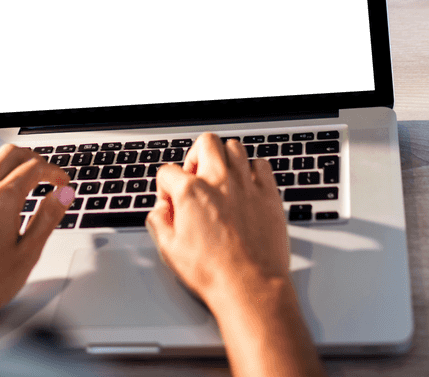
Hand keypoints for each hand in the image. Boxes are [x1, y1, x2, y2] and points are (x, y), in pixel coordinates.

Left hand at [0, 144, 73, 351]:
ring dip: (10, 161)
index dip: (54, 172)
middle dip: (35, 158)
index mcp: (2, 200)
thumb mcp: (28, 254)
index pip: (34, 168)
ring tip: (24, 175)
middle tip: (48, 174)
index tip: (63, 183)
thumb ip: (48, 218)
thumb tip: (63, 194)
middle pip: (11, 154)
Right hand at [145, 132, 289, 308]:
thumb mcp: (170, 250)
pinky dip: (252, 170)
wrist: (250, 286)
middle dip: (195, 156)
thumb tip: (160, 210)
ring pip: (235, 147)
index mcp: (192, 192)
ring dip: (224, 159)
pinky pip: (262, 165)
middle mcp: (219, 181)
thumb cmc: (213, 272)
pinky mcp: (269, 194)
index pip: (168, 171)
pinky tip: (246, 186)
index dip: (165, 187)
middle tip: (195, 176)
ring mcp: (247, 185)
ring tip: (221, 178)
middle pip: (206, 142)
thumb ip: (159, 222)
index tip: (171, 202)